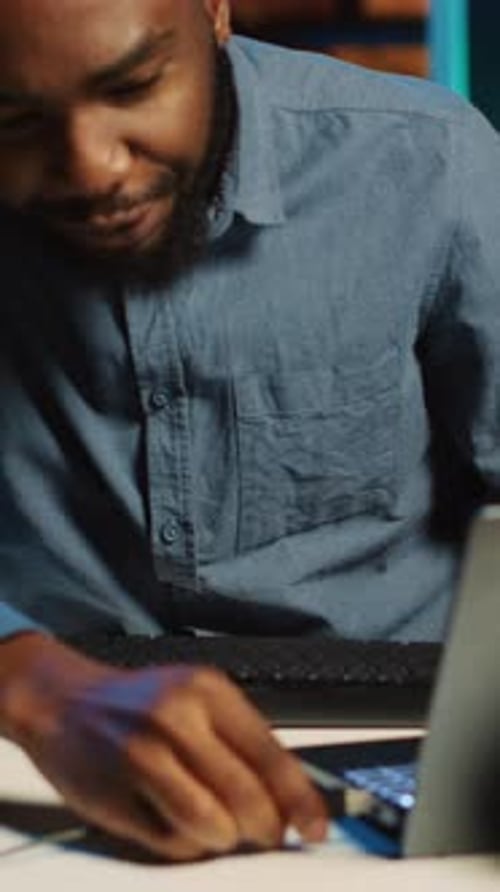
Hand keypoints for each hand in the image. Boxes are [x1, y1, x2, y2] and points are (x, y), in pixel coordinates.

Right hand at [6, 636, 327, 860]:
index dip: (300, 800)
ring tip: (216, 824)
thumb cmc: (138, 703)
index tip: (316, 827)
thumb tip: (289, 797)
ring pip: (212, 827)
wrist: (63, 699)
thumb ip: (240, 741)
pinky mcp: (115, 797)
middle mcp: (176, 719)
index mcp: (207, 690)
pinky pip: (171, 844)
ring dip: (223, 838)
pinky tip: (175, 819)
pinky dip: (185, 844)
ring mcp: (142, 757)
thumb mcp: (196, 698)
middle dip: (266, 828)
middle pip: (247, 798)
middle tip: (268, 834)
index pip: (271, 754)